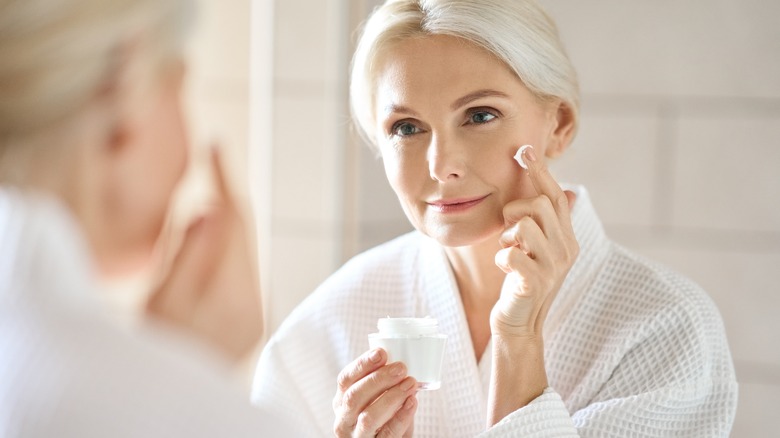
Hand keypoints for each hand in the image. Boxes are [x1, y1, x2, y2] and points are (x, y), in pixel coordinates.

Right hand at [145, 147, 262, 362]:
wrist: (170, 401)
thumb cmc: (156, 350)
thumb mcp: (162, 299)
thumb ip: (189, 253)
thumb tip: (212, 208)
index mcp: (233, 296)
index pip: (235, 222)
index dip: (226, 180)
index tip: (216, 145)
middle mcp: (253, 304)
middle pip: (244, 235)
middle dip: (227, 199)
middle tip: (211, 165)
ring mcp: (255, 314)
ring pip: (243, 252)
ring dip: (226, 225)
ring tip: (205, 201)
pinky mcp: (250, 321)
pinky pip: (241, 272)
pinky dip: (225, 251)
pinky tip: (208, 243)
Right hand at [333, 349, 417, 437]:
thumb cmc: (384, 419)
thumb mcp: (377, 400)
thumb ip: (385, 384)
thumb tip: (404, 362)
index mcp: (341, 401)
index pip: (345, 379)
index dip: (362, 364)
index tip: (381, 352)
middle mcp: (344, 420)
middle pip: (354, 396)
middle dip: (378, 379)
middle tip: (401, 368)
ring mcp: (356, 437)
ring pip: (368, 417)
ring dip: (392, 397)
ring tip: (410, 384)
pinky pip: (388, 434)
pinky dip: (401, 417)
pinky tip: (412, 403)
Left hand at [491, 146, 578, 339]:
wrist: (520, 324)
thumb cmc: (523, 282)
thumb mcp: (538, 249)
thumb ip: (547, 222)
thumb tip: (570, 190)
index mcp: (567, 238)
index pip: (557, 196)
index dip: (541, 172)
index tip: (524, 150)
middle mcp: (566, 249)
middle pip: (540, 204)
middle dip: (515, 210)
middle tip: (510, 232)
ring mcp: (553, 267)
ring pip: (524, 226)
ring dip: (507, 236)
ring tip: (509, 252)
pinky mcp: (535, 282)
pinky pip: (510, 253)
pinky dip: (501, 258)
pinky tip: (505, 269)